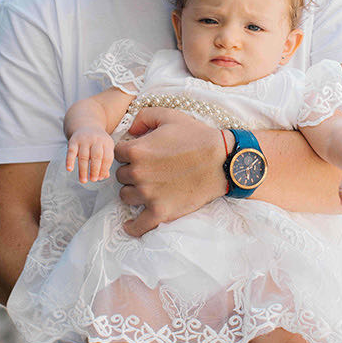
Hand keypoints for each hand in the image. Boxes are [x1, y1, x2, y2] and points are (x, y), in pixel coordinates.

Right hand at [65, 128, 115, 183]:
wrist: (86, 125)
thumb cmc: (97, 142)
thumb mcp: (105, 148)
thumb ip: (105, 161)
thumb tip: (104, 176)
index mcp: (107, 142)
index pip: (107, 157)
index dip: (104, 169)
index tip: (100, 178)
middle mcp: (96, 140)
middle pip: (96, 156)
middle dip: (95, 170)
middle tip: (93, 180)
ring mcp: (84, 140)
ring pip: (84, 156)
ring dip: (83, 170)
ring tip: (83, 180)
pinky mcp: (73, 140)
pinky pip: (71, 151)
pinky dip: (70, 161)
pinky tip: (69, 169)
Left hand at [114, 108, 226, 236]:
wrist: (223, 160)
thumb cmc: (197, 136)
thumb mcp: (169, 116)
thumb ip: (143, 116)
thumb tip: (129, 131)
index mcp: (136, 150)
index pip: (117, 153)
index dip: (128, 152)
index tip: (139, 154)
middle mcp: (138, 173)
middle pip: (120, 175)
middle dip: (131, 171)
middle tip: (148, 169)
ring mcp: (148, 195)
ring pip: (126, 196)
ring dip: (133, 192)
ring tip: (147, 187)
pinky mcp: (161, 212)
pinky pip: (138, 225)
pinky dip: (133, 226)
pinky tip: (129, 224)